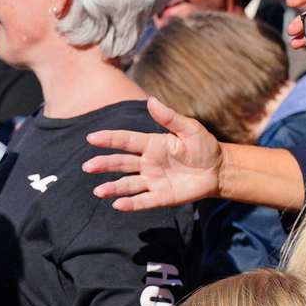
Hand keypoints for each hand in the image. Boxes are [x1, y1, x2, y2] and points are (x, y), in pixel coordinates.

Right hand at [84, 97, 222, 212]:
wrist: (218, 170)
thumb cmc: (203, 146)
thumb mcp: (190, 128)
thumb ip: (169, 117)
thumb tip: (151, 100)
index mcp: (152, 144)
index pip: (126, 141)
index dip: (109, 139)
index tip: (92, 138)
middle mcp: (148, 163)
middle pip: (121, 163)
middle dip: (104, 164)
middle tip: (87, 166)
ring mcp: (153, 181)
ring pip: (128, 184)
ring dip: (113, 187)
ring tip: (98, 191)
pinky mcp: (161, 197)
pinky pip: (143, 200)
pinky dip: (131, 203)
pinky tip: (118, 205)